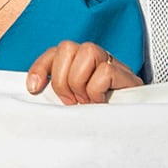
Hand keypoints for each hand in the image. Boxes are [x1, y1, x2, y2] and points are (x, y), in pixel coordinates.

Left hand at [26, 40, 142, 103]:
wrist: (133, 120)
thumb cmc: (101, 111)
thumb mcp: (74, 101)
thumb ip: (59, 92)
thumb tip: (37, 92)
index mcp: (78, 62)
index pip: (54, 52)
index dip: (40, 67)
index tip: (33, 88)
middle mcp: (93, 57)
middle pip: (66, 48)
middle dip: (62, 79)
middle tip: (71, 100)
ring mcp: (109, 61)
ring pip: (85, 52)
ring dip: (80, 82)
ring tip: (87, 100)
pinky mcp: (124, 73)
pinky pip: (103, 72)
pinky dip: (97, 90)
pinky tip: (101, 101)